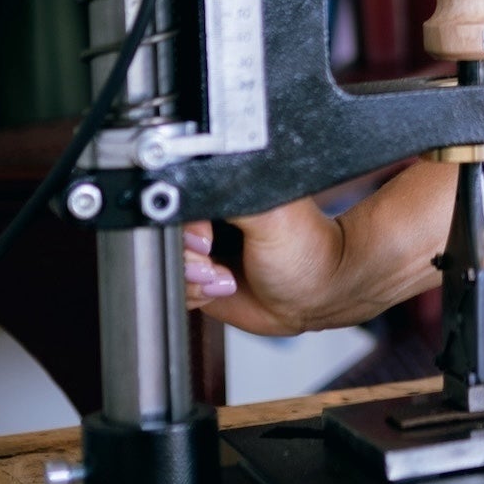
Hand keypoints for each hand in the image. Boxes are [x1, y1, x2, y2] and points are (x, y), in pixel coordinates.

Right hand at [182, 199, 348, 335]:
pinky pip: (173, 288)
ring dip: (191, 280)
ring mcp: (203, 247)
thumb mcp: (270, 213)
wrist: (316, 296)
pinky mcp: (199, 275)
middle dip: (187, 257)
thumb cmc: (307, 250)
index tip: (206, 241)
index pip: (180, 198)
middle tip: (215, 265)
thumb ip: (230, 196)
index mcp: (228, 188)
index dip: (185, 225)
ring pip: (167, 264)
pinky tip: (221, 288)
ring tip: (225, 277)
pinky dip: (192, 295)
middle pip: (167, 233)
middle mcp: (212, 215)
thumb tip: (191, 191)